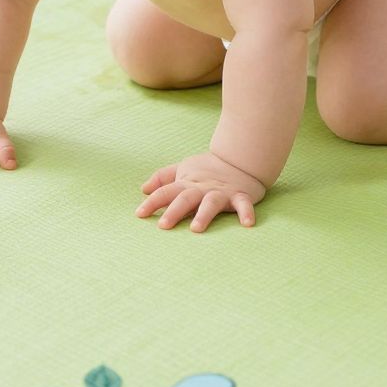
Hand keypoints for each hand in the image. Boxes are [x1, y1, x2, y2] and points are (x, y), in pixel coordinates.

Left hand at [137, 152, 265, 231]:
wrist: (240, 157)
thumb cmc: (208, 168)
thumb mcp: (183, 169)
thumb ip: (163, 178)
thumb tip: (143, 189)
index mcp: (187, 183)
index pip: (166, 191)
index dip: (153, 202)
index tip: (139, 214)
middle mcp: (202, 189)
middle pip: (186, 198)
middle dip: (174, 211)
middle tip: (163, 225)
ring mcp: (221, 192)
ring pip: (211, 203)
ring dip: (204, 215)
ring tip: (196, 229)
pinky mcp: (241, 196)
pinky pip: (243, 204)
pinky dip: (246, 213)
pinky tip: (247, 224)